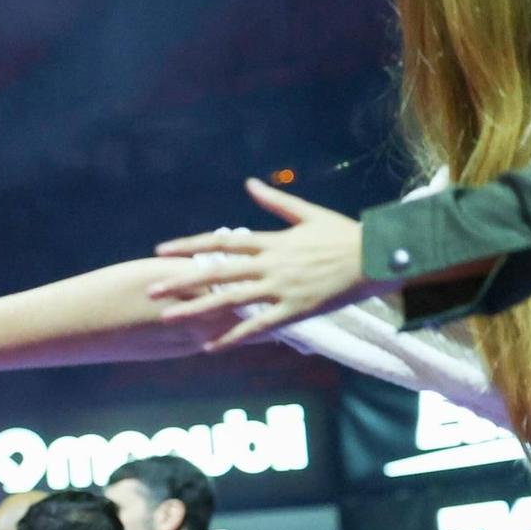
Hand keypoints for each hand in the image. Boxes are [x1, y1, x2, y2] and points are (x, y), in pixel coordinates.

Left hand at [147, 180, 373, 344]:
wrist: (379, 256)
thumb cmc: (345, 234)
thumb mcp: (308, 213)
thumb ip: (275, 202)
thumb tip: (249, 183)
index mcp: (271, 241)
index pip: (221, 242)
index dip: (190, 246)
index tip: (162, 250)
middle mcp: (270, 265)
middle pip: (216, 272)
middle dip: (181, 281)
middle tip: (151, 291)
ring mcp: (281, 289)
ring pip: (230, 301)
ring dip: (196, 310)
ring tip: (168, 318)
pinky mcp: (295, 310)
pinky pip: (258, 327)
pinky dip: (233, 337)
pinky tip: (209, 347)